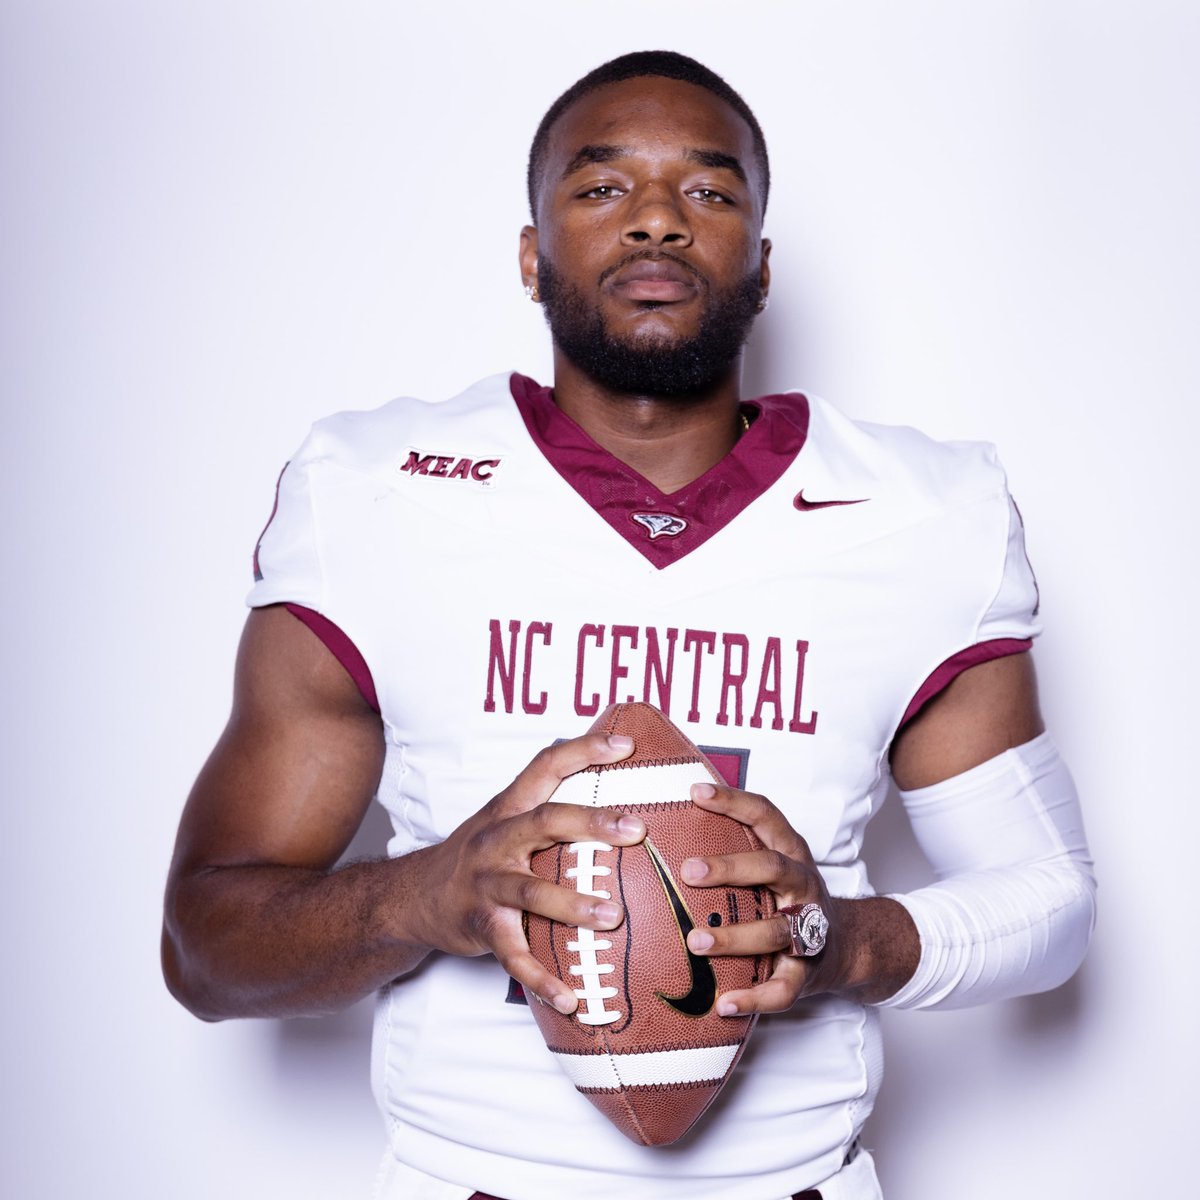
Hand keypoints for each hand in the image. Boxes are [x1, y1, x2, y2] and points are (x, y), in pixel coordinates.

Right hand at [405, 733, 646, 1014]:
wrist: (414, 896)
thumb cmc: (480, 854)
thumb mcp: (505, 819)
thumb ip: (550, 805)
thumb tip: (618, 790)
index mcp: (510, 808)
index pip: (546, 766)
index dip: (584, 750)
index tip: (626, 745)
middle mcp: (497, 840)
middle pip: (545, 822)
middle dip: (591, 823)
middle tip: (637, 830)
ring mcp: (487, 884)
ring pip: (530, 892)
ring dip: (572, 905)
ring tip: (613, 916)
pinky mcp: (481, 927)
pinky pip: (513, 956)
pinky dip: (542, 979)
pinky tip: (572, 998)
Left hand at [678, 782, 855, 1014]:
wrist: (847, 946)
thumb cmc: (790, 897)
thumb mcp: (773, 862)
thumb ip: (737, 842)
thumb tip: (675, 813)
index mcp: (791, 853)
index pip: (766, 816)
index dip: (734, 801)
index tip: (696, 792)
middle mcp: (803, 886)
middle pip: (773, 868)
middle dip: (731, 868)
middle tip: (687, 870)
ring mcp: (808, 930)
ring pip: (776, 931)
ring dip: (734, 937)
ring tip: (694, 941)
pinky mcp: (807, 973)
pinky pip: (783, 988)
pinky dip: (754, 998)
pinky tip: (723, 1003)